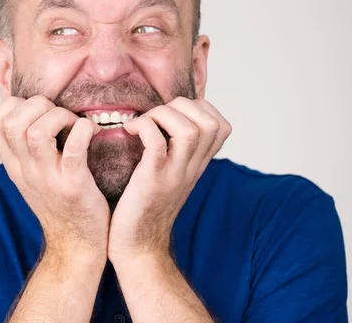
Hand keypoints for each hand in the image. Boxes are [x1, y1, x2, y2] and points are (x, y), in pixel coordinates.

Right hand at [0, 95, 109, 262]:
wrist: (75, 244)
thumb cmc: (59, 203)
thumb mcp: (29, 175)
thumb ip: (23, 147)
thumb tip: (24, 108)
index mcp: (14, 166)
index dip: (10, 105)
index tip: (34, 109)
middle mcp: (25, 171)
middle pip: (13, 122)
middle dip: (38, 104)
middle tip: (59, 114)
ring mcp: (48, 179)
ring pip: (38, 132)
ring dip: (60, 116)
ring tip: (74, 123)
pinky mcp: (74, 186)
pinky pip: (75, 149)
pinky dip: (84, 130)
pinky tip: (91, 131)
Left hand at [107, 97, 231, 262]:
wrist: (137, 246)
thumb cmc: (145, 206)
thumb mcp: (171, 175)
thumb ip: (176, 151)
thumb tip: (166, 120)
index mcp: (197, 164)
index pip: (222, 125)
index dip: (199, 107)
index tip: (171, 113)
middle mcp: (191, 168)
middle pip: (210, 122)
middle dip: (181, 105)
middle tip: (155, 116)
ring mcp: (174, 174)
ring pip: (189, 130)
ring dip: (162, 115)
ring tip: (143, 123)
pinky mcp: (152, 180)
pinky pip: (156, 144)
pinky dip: (144, 128)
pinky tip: (129, 131)